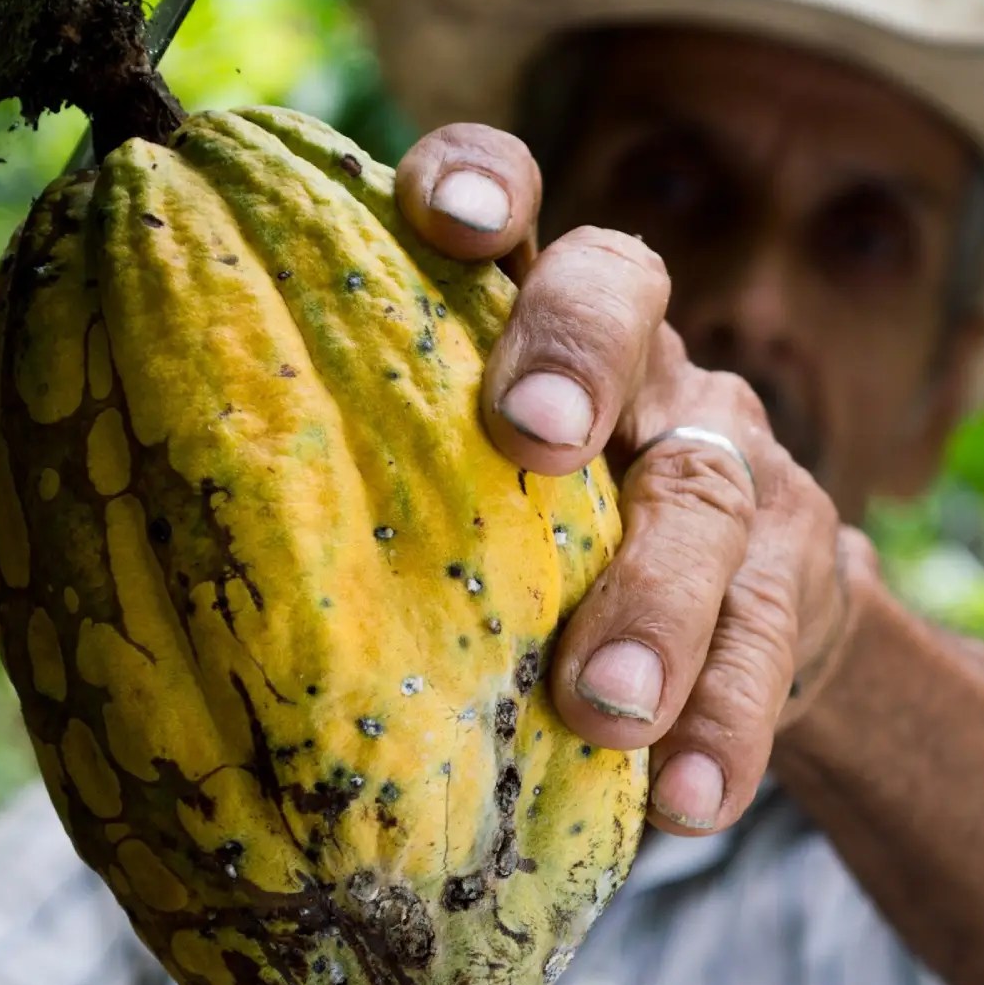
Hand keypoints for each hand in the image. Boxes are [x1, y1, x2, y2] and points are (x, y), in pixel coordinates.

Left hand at [396, 124, 871, 835]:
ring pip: (707, 493)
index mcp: (542, 329)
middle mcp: (645, 367)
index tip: (442, 217)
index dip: (484, 183)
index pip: (519, 207)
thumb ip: (399, 496)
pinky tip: (689, 801)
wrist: (747, 621)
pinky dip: (726, 722)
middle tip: (531, 438)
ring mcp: (734, 460)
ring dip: (658, 601)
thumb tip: (184, 584)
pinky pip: (770, 640)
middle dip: (575, 355)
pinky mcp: (799, 569)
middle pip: (625, 301)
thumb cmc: (554, 559)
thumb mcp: (480, 503)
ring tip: (608, 708)